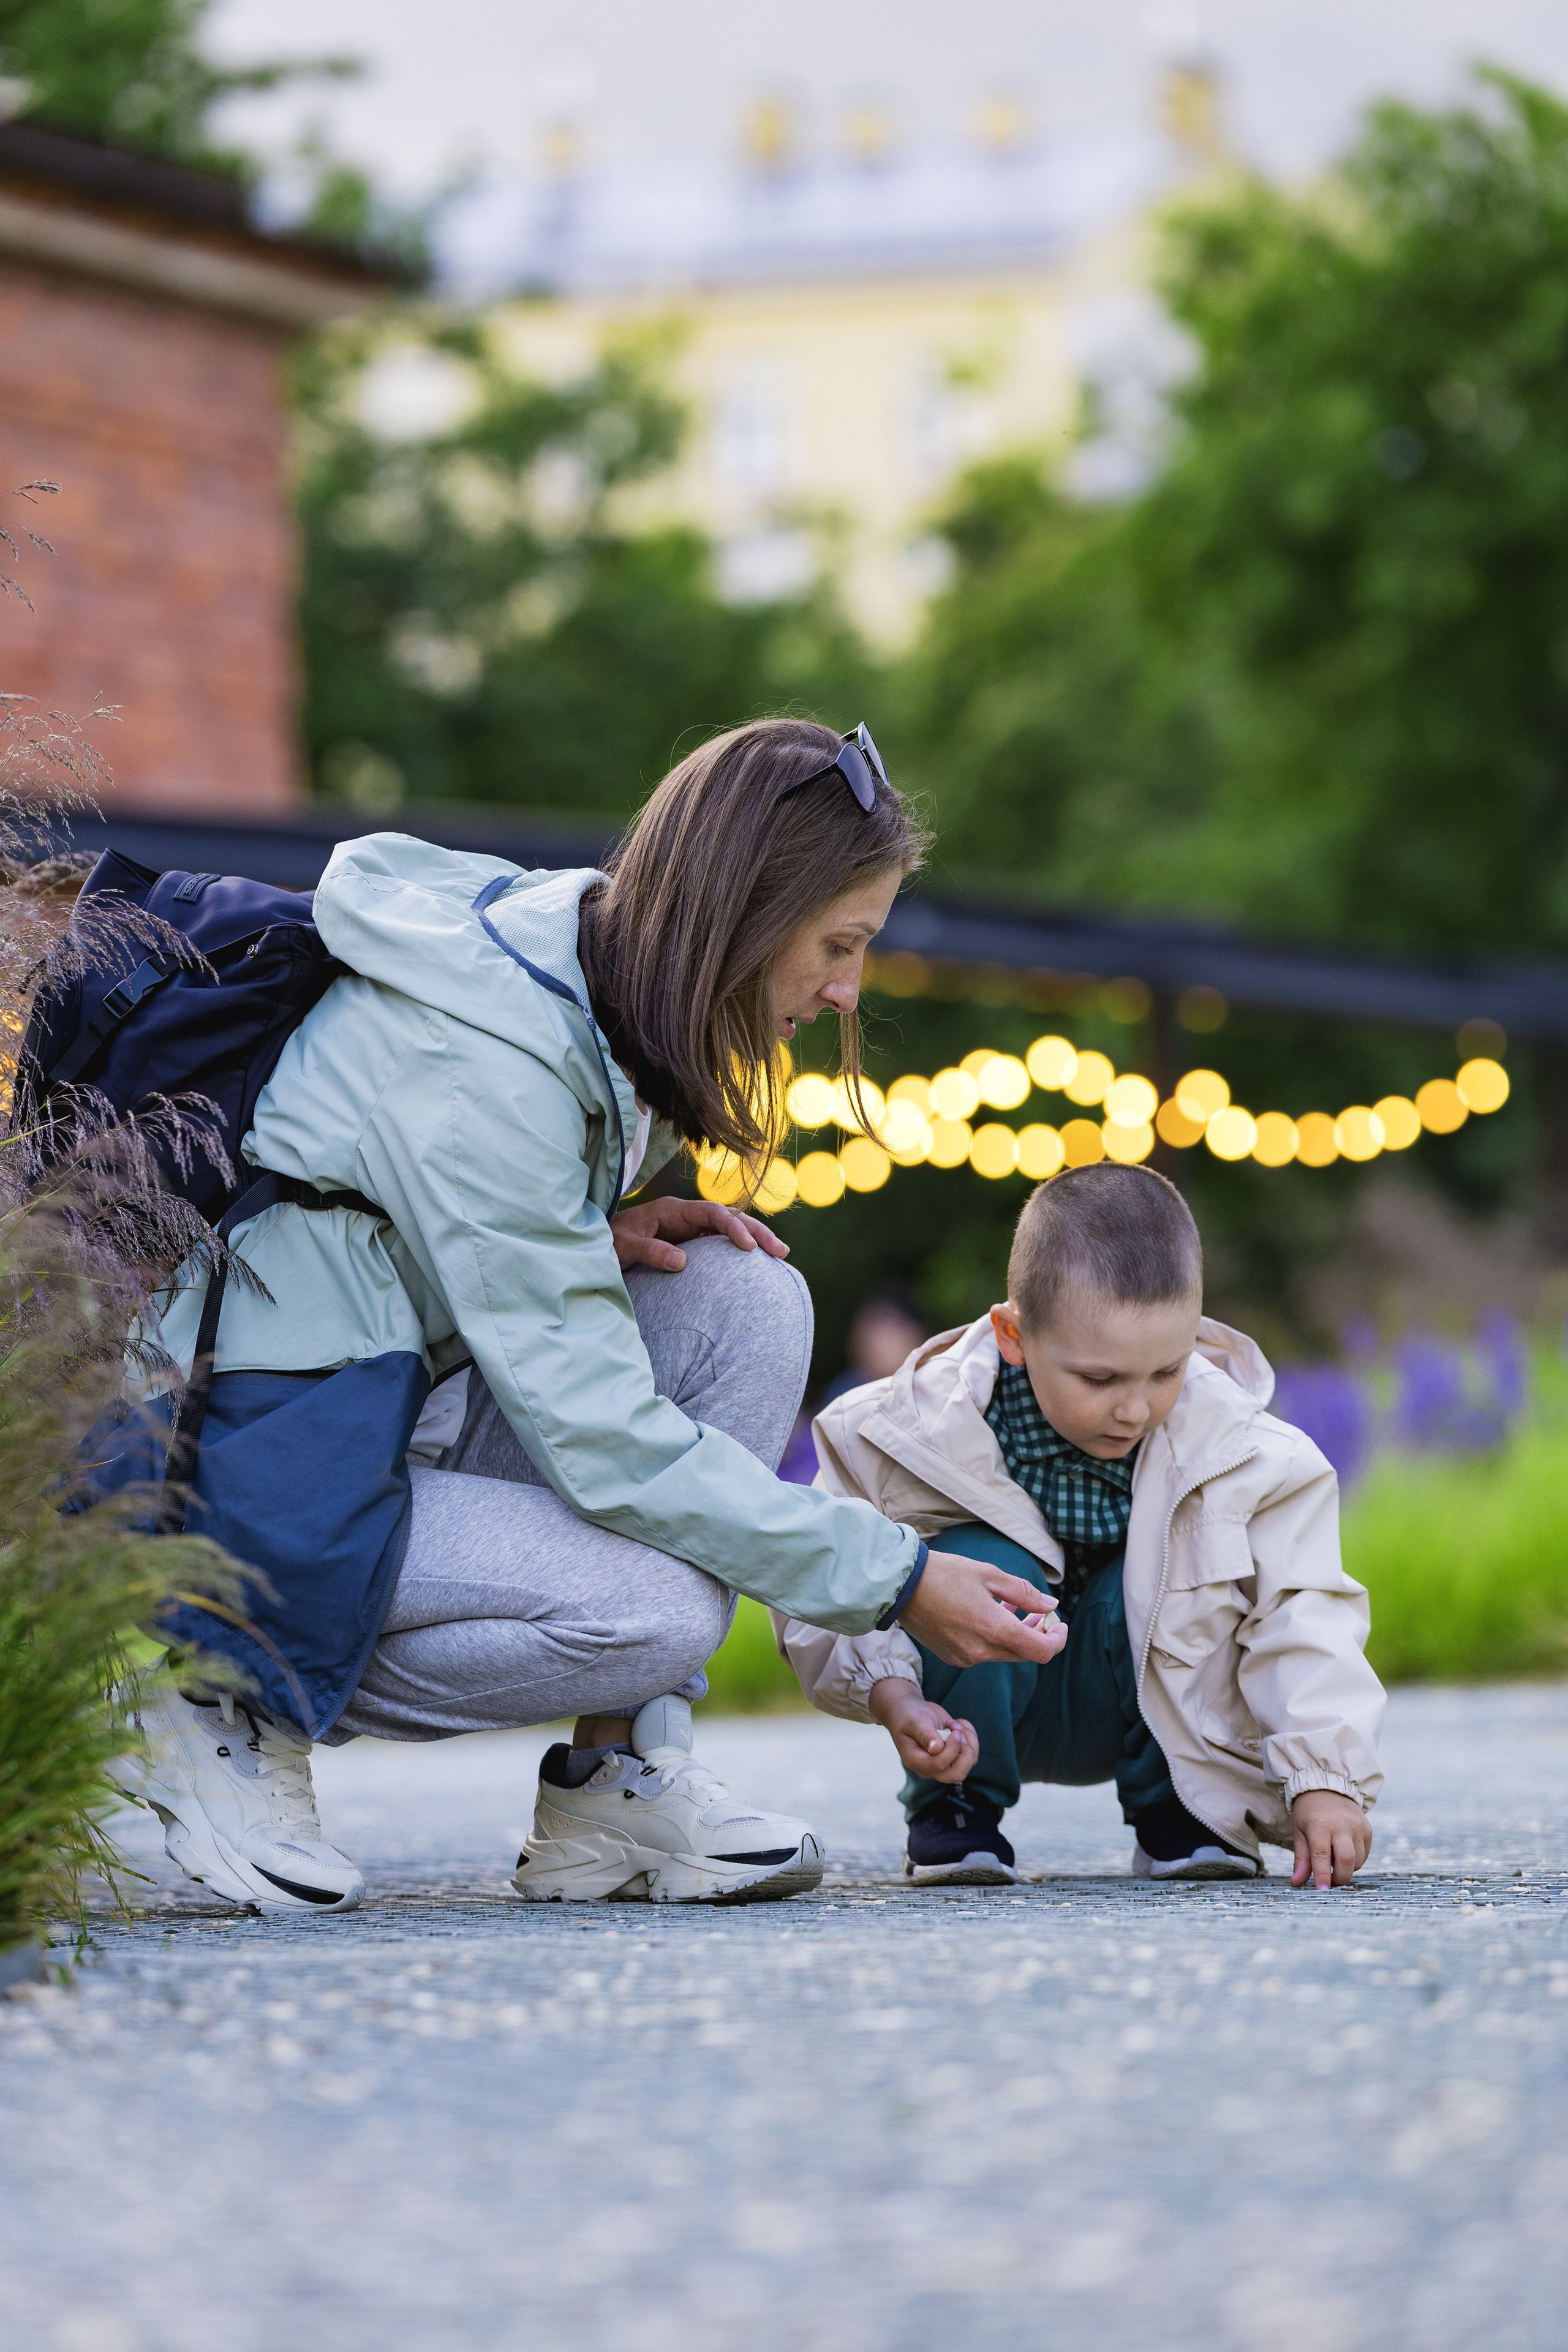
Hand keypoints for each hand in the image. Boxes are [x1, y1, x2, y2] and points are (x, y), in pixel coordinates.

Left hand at [610, 1196, 789, 1274]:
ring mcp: (689, 1229)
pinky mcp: (689, 1243)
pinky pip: (719, 1244)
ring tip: (779, 1256)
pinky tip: (755, 1266)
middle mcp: (686, 1216)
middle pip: (729, 1218)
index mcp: (672, 1210)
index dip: (733, 1227)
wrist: (598, 1244)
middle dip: (756, 1232)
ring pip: (728, 1230)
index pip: (712, 1213)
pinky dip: (739, 1251)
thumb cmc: (608, 1243)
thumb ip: (650, 1251)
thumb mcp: (624, 1247)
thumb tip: (682, 1262)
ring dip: (754, 1240)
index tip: (749, 1248)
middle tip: (780, 1251)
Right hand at [867, 1681, 979, 1782]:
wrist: (911, 1710)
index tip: (953, 1731)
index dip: (951, 1750)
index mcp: (916, 1760)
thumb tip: (936, 1749)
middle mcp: (930, 1767)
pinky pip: (972, 1753)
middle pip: (957, 1774)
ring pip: (968, 1763)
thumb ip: (925, 1734)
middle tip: (959, 1733)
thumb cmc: (909, 1715)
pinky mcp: (953, 1755)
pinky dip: (971, 1736)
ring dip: (969, 1740)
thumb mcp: (914, 1721)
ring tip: (954, 1724)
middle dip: (965, 1753)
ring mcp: (944, 1763)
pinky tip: (957, 1724)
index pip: (938, 1765)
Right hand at [900, 1549, 1068, 1668]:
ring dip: (1014, 1636)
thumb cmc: (945, 1574)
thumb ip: (1024, 1593)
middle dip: (1037, 1635)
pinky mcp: (952, 1657)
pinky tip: (987, 1615)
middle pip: (1024, 1654)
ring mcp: (965, 1658)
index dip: (1057, 1639)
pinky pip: (982, 1653)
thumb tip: (1051, 1606)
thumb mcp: (989, 1575)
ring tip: (1013, 1609)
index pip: (1042, 1651)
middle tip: (1039, 1613)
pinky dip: (993, 1638)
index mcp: (995, 1630)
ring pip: (1003, 1654)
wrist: (900, 1586)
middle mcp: (982, 1652)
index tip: (1059, 1624)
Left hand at [1290, 1790, 1372, 1888]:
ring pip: (1357, 1861)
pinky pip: (1364, 1855)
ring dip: (1346, 1869)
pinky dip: (1354, 1861)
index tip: (1322, 1891)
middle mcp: (1341, 1825)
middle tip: (1329, 1879)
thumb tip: (1296, 1883)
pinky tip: (1343, 1850)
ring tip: (1333, 1858)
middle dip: (1339, 1877)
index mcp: (1319, 1824)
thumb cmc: (1309, 1814)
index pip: (1321, 1855)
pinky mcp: (1368, 1829)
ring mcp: (1358, 1826)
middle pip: (1347, 1860)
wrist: (1327, 1788)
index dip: (1322, 1876)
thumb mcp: (1299, 1833)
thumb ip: (1301, 1860)